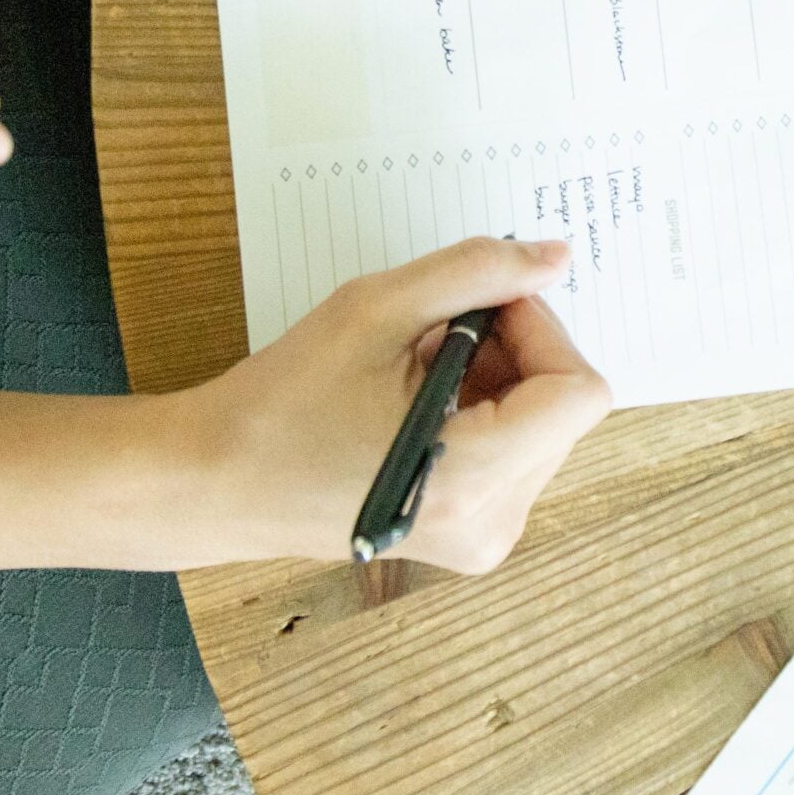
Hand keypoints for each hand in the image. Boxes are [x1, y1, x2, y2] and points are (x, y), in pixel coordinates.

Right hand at [189, 237, 610, 570]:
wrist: (215, 482)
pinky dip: (481, 413)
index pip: (578, 391)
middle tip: (431, 334)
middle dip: (513, 353)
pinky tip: (415, 403)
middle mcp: (493, 523)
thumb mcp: (376, 310)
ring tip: (413, 372)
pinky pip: (514, 456)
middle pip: (561, 408)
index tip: (480, 308)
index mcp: (474, 477)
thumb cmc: (284, 397)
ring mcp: (482, 538)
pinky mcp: (469, 538)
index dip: (540, 330)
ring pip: (542, 428)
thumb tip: (556, 256)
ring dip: (495, 380)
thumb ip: (477, 273)